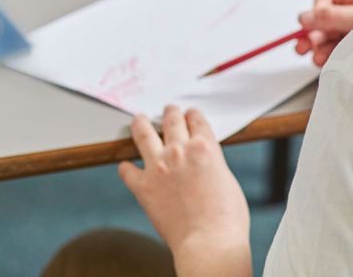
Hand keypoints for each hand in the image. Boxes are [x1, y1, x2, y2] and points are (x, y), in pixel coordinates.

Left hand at [119, 106, 250, 274]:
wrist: (208, 242)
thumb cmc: (226, 218)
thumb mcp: (227, 179)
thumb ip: (213, 164)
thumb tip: (204, 165)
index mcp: (205, 146)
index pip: (196, 119)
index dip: (192, 115)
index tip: (189, 114)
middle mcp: (180, 150)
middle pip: (171, 120)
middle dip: (170, 113)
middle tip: (168, 111)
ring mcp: (158, 166)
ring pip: (143, 133)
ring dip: (141, 124)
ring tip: (139, 120)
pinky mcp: (142, 186)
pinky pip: (126, 169)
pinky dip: (125, 166)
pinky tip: (125, 165)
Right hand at [293, 0, 352, 66]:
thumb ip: (333, 16)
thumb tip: (303, 17)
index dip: (317, 10)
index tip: (312, 23)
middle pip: (322, 19)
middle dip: (312, 32)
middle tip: (303, 45)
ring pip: (324, 37)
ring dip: (316, 46)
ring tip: (316, 55)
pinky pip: (331, 52)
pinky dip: (324, 56)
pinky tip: (324, 61)